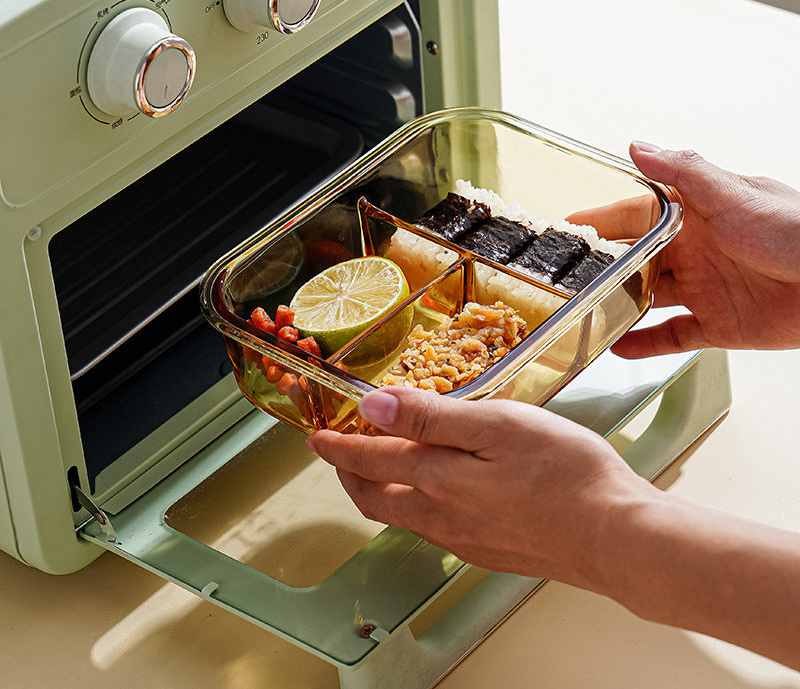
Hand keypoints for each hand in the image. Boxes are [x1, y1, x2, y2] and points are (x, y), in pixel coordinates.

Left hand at [308, 385, 652, 585]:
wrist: (617, 537)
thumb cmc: (566, 475)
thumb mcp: (496, 424)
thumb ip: (431, 418)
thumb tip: (375, 406)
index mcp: (438, 480)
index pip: (368, 459)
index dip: (338, 444)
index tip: (318, 434)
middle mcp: (442, 516)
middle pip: (374, 497)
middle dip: (349, 472)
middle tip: (339, 451)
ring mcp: (464, 539)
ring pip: (401, 514)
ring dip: (379, 489)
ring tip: (379, 467)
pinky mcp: (488, 551)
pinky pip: (432, 528)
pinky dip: (414, 504)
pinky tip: (434, 493)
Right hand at [574, 142, 799, 356]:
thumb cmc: (795, 231)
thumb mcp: (734, 194)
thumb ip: (684, 172)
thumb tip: (639, 147)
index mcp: (696, 215)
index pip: (634, 215)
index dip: (598, 220)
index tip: (564, 227)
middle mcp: (696, 251)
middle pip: (635, 259)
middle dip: (601, 265)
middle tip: (562, 275)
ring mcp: (705, 289)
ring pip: (647, 297)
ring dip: (617, 303)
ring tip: (582, 309)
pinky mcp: (719, 324)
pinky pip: (673, 336)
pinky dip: (646, 342)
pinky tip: (619, 346)